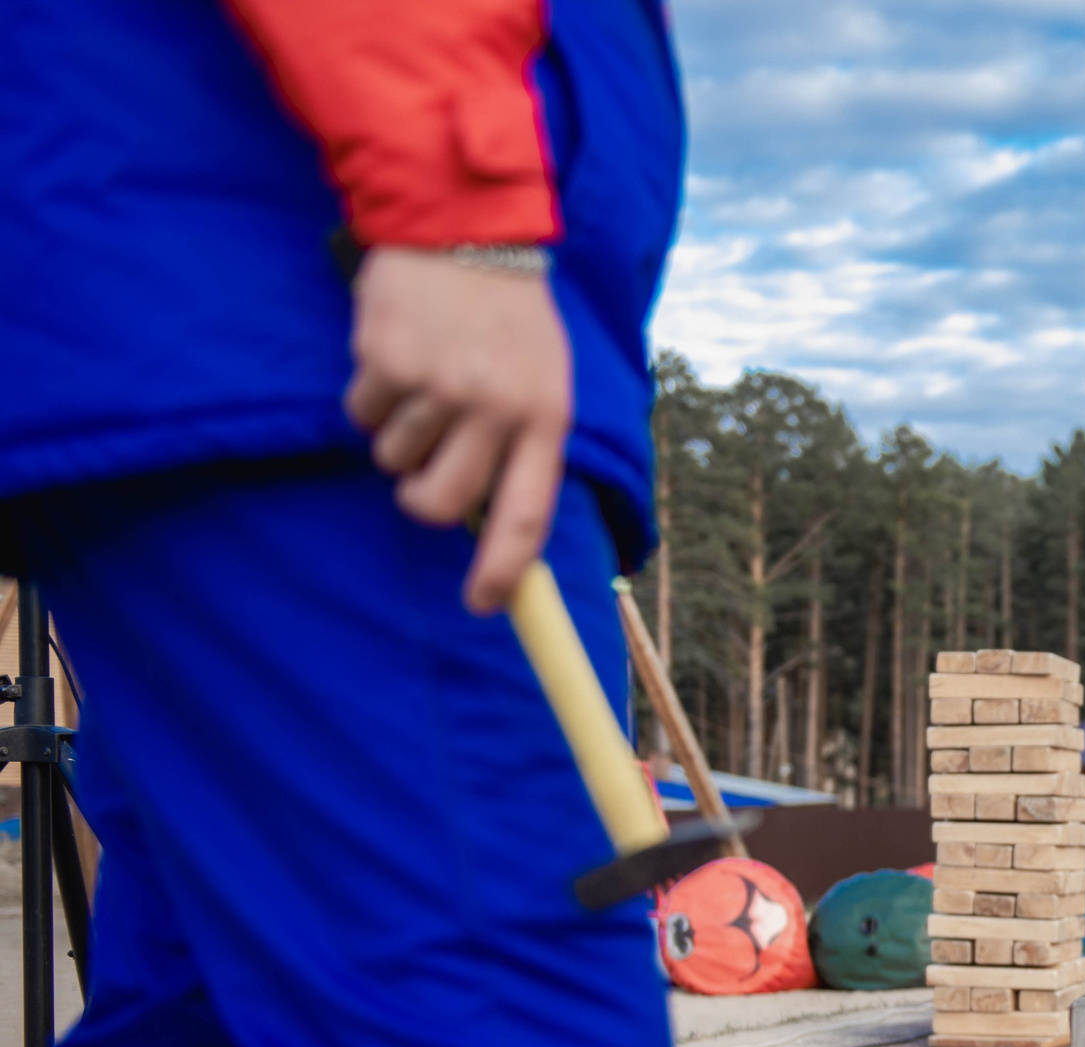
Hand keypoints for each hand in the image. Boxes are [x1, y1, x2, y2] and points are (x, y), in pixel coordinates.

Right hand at [345, 247, 570, 613]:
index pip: (526, 516)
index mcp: (544, 418)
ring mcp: (438, 386)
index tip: (482, 604)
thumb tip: (495, 520)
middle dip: (421, 500)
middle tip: (419, 477)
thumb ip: (525, 442)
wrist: (463, 227)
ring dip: (398, 433)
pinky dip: (371, 395)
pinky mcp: (386, 360)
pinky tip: (397, 354)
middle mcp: (494, 409)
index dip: (502, 571)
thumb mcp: (545, 377)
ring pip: (394, 458)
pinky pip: (362, 413)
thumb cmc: (508, 317)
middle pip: (440, 504)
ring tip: (423, 380)